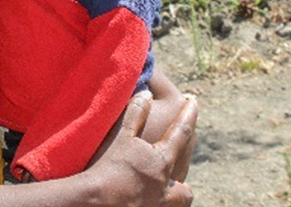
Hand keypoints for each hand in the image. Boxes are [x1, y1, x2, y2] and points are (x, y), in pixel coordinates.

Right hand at [86, 90, 196, 206]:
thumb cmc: (109, 166)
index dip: (188, 114)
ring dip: (177, 194)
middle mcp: (165, 186)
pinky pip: (162, 206)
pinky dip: (159, 200)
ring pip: (178, 202)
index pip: (181, 132)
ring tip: (169, 187)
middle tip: (181, 159)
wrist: (97, 200)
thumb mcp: (122, 135)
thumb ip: (136, 113)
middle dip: (185, 174)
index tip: (194, 101)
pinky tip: (148, 196)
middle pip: (185, 184)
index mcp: (162, 162)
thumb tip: (146, 94)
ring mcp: (157, 204)